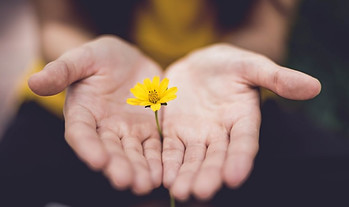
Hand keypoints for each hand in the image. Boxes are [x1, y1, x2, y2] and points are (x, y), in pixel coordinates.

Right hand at [28, 36, 162, 193]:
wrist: (128, 60)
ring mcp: (127, 130)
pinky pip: (153, 147)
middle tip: (126, 181)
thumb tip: (34, 81)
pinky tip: (162, 174)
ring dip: (139, 169)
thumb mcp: (82, 58)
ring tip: (145, 184)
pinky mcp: (148, 129)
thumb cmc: (100, 57)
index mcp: (83, 112)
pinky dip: (157, 160)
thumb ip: (62, 70)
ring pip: (133, 153)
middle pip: (109, 150)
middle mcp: (104, 127)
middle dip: (117, 166)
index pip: (81, 133)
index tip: (98, 160)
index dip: (88, 147)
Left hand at [161, 44, 320, 199]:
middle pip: (216, 157)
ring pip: (192, 159)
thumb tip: (313, 86)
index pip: (244, 142)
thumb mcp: (251, 65)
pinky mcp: (175, 132)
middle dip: (209, 175)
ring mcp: (197, 135)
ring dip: (186, 175)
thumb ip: (277, 77)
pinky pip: (171, 150)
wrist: (199, 65)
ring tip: (180, 191)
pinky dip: (168, 163)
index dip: (241, 159)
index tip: (234, 177)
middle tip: (201, 192)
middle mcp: (221, 133)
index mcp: (243, 119)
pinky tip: (163, 177)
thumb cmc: (229, 64)